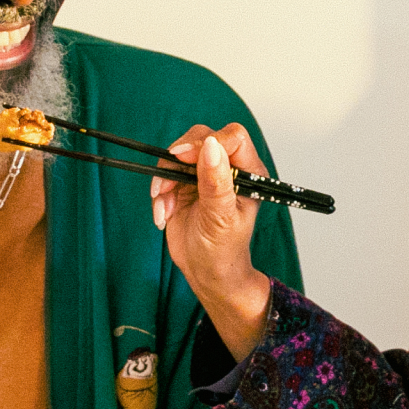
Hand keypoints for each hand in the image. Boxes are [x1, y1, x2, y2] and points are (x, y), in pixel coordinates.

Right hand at [151, 124, 272, 360]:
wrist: (205, 271)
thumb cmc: (223, 250)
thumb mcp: (220, 217)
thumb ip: (216, 181)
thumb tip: (210, 145)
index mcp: (248, 172)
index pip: (232, 137)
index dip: (208, 141)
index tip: (183, 157)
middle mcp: (227, 168)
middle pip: (201, 138)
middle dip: (178, 159)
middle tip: (167, 184)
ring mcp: (204, 174)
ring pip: (178, 154)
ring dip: (164, 179)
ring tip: (166, 208)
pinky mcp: (184, 183)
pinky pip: (165, 172)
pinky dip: (159, 192)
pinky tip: (164, 214)